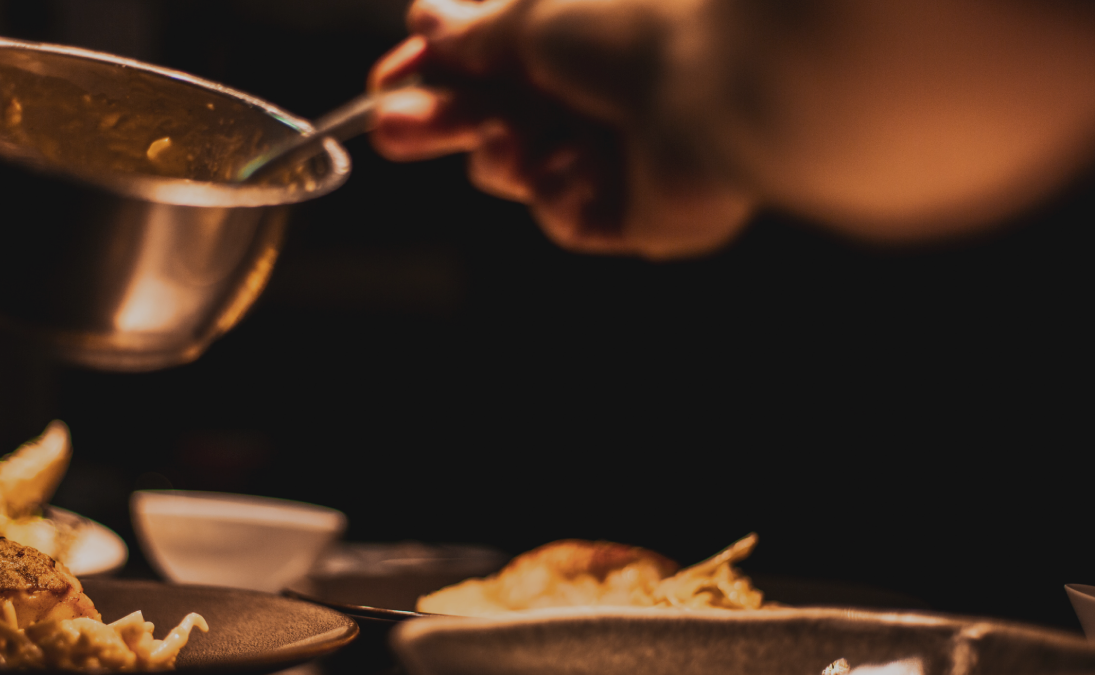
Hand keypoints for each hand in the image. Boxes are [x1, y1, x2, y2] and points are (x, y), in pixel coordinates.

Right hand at [368, 0, 754, 258]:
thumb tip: (427, 20)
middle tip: (389, 129)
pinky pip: (571, 216)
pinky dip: (562, 195)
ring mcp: (623, 154)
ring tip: (507, 144)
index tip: (386, 83)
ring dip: (504, 158)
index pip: (492, 60)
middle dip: (443, 121)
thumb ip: (476, 31)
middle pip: (500, 116)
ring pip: (527, 170)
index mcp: (582, 36)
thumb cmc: (638, 25)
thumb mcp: (533, 14)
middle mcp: (602, 93)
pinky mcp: (642, 214)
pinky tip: (573, 171)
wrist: (725, 82)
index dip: (436, 73)